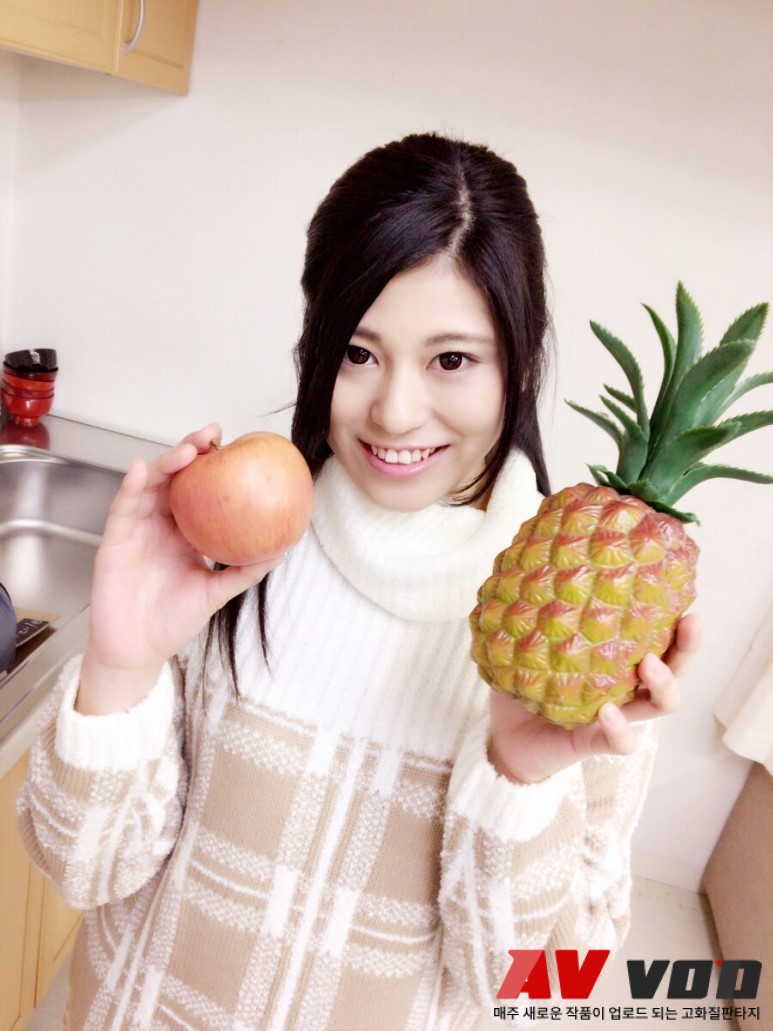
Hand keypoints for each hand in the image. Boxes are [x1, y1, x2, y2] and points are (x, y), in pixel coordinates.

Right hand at [78, 424, 283, 713]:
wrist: (138, 650)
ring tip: (186, 452)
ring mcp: (137, 528)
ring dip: (164, 463)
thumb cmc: (173, 621)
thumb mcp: (217, 592)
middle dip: (191, 450)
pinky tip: (138, 471)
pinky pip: (122, 508)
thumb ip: (245, 571)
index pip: (200, 490)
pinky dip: (129, 486)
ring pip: (148, 484)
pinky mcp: (113, 540)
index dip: (214, 466)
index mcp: (185, 531)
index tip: (236, 446)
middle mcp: (161, 523)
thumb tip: (282, 549)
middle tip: (212, 435)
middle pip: (174, 477)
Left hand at [488, 614, 702, 783]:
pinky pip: (622, 740)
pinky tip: (609, 711)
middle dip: (687, 646)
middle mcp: (623, 686)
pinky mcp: (596, 743)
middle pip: (673, 667)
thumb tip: (525, 565)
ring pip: (660, 705)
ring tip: (649, 665)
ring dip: (663, 684)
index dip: (673, 617)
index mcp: (614, 659)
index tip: (682, 593)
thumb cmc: (521, 684)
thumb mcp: (526, 643)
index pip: (655, 636)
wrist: (503, 737)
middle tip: (691, 622)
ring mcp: (616, 716)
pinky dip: (620, 728)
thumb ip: (532, 613)